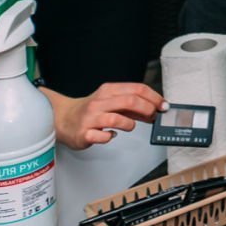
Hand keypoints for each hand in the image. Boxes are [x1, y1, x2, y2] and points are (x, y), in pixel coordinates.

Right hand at [49, 82, 163, 148]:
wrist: (62, 119)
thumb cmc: (91, 110)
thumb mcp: (111, 101)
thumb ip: (131, 105)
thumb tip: (154, 109)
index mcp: (108, 91)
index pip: (137, 89)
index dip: (154, 97)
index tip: (163, 105)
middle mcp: (99, 102)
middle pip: (130, 101)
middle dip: (147, 109)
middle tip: (152, 116)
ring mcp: (91, 118)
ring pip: (118, 119)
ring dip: (130, 125)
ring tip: (129, 126)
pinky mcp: (84, 134)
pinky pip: (103, 137)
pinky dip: (110, 137)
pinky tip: (110, 135)